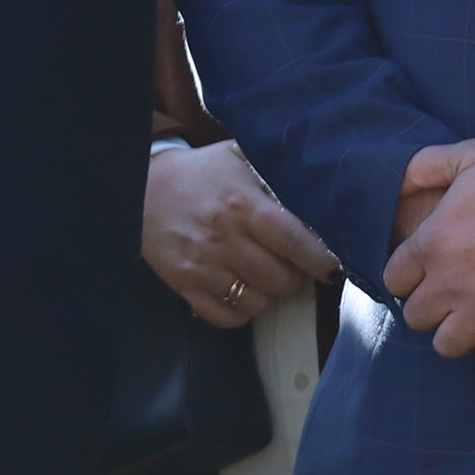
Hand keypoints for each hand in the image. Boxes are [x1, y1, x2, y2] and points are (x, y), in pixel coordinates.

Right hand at [143, 143, 337, 328]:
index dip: (319, 259)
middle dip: (296, 276)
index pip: (292, 240)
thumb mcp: (239, 157)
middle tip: (293, 264)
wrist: (141, 187)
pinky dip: (242, 310)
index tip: (333, 267)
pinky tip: (242, 289)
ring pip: (257, 301)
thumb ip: (277, 172)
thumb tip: (320, 194)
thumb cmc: (202, 172)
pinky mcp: (184, 286)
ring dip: (269, 293)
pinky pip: (227, 317)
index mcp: (241, 204)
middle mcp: (223, 237)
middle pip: (280, 278)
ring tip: (266, 274)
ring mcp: (202, 266)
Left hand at [382, 139, 474, 377]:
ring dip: (456, 337)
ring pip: (446, 346)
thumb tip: (397, 180)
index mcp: (433, 241)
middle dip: (429, 308)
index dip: (408, 277)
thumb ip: (425, 165)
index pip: (393, 279)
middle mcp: (450, 281)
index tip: (425, 274)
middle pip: (416, 317)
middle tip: (450, 298)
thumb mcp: (472, 154)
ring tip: (473, 323)